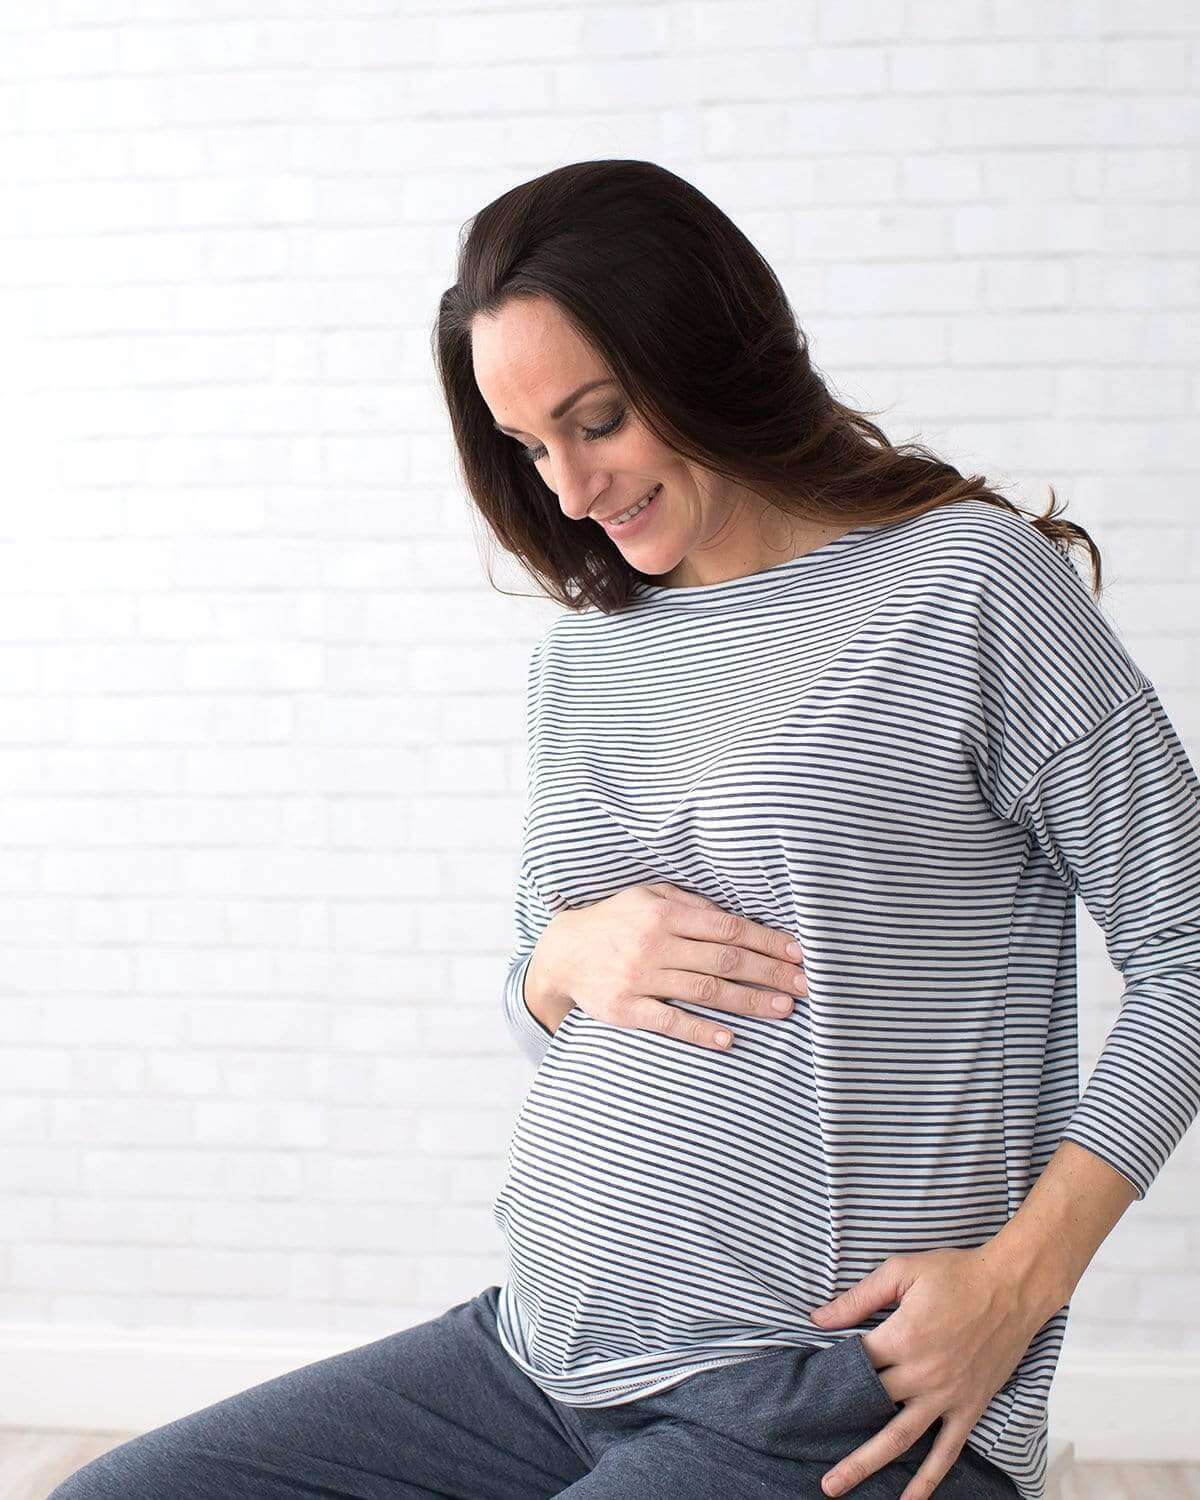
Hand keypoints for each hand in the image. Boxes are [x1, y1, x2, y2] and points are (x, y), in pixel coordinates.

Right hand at [536, 881, 807, 1049]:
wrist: (563, 952)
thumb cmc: (616, 920)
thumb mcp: (647, 896)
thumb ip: (690, 903)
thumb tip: (738, 917)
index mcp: (664, 912)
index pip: (727, 927)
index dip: (767, 940)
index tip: (799, 953)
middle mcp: (654, 943)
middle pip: (725, 960)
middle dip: (771, 972)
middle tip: (807, 986)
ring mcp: (640, 978)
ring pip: (706, 991)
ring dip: (749, 1001)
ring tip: (784, 1010)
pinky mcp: (626, 1009)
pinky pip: (670, 1021)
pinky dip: (702, 1031)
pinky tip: (731, 1039)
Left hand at [808, 1245, 1052, 1498]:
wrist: (1013, 1287)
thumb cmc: (955, 1274)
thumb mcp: (902, 1271)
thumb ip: (859, 1298)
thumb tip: (817, 1318)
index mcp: (901, 1337)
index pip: (854, 1364)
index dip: (829, 1374)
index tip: (806, 1386)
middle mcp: (921, 1373)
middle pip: (869, 1407)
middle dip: (834, 1430)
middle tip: (807, 1454)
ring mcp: (946, 1395)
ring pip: (900, 1438)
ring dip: (867, 1464)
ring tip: (836, 1487)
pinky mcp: (970, 1407)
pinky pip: (946, 1450)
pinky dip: (928, 1478)